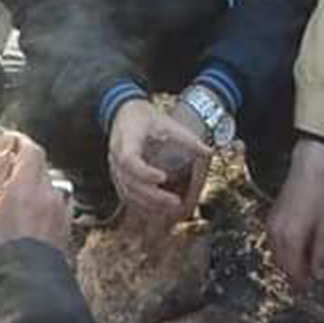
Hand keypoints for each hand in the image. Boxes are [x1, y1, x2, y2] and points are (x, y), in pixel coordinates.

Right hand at [0, 135, 69, 257]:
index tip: (8, 142)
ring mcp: (61, 213)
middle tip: (8, 169)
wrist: (25, 288)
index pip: (32, 150)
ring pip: (51, 187)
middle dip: (25, 163)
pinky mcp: (66, 230)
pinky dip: (46, 203)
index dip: (20, 141)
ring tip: (19, 194)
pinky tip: (32, 216)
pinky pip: (58, 207)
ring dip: (36, 184)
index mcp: (27, 188)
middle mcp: (49, 196)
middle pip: (41, 167)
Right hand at [108, 99, 211, 221]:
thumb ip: (186, 138)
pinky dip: (141, 204)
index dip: (144, 172)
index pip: (129, 160)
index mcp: (127, 139)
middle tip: (175, 202)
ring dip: (149, 203)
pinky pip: (126, 195)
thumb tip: (208, 151)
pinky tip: (159, 209)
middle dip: (152, 195)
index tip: (163, 177)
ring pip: (127, 192)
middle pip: (129, 182)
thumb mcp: (166, 122)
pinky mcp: (118, 176)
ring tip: (172, 207)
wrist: (123, 113)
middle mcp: (116, 156)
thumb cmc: (144, 117)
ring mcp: (114, 168)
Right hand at [266, 138, 323, 286]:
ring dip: (288, 263)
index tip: (310, 287)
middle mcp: (277, 235)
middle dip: (294, 274)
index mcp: (292, 238)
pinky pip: (274, 244)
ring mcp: (271, 227)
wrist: (306, 173)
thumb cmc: (320, 198)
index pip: (294, 270)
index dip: (301, 282)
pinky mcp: (270, 220)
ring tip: (304, 264)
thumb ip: (320, 253)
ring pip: (276, 255)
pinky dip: (283, 251)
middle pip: (283, 265)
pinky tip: (296, 249)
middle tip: (308, 279)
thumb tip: (318, 274)